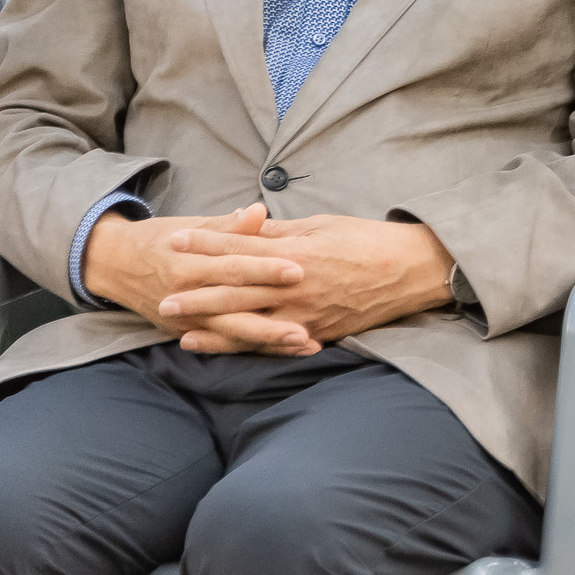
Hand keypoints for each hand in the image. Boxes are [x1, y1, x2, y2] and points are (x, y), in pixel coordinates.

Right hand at [82, 202, 311, 350]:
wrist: (114, 263)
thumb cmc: (162, 239)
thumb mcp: (192, 227)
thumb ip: (228, 227)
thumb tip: (259, 211)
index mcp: (190, 263)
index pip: (233, 268)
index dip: (265, 269)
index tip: (297, 270)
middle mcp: (187, 296)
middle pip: (235, 310)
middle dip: (271, 320)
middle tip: (307, 324)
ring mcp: (186, 320)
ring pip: (232, 334)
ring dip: (269, 342)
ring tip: (304, 344)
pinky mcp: (187, 333)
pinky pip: (224, 345)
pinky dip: (253, 349)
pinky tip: (283, 352)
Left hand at [155, 213, 454, 352]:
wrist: (412, 270)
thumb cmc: (369, 241)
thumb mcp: (323, 225)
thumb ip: (282, 232)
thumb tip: (248, 227)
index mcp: (297, 253)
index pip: (241, 248)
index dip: (206, 244)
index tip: (176, 240)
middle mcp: (296, 287)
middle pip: (236, 291)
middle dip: (197, 294)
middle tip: (163, 296)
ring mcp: (305, 314)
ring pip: (250, 324)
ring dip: (213, 329)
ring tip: (181, 332)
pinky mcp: (317, 332)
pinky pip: (275, 344)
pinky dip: (248, 348)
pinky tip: (227, 349)